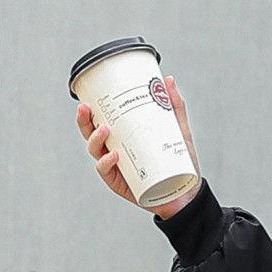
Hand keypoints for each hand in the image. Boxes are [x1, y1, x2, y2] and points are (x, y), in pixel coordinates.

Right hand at [76, 73, 202, 215]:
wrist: (186, 192)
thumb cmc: (178, 162)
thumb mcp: (178, 131)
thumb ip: (174, 107)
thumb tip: (169, 80)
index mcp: (123, 137)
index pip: (99, 121)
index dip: (89, 111)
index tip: (86, 98)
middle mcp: (114, 150)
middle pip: (90, 134)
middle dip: (84, 121)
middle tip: (86, 108)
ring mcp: (116, 167)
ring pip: (95, 151)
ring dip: (95, 139)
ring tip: (104, 129)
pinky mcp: (120, 183)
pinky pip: (107, 172)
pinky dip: (107, 163)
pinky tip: (114, 155)